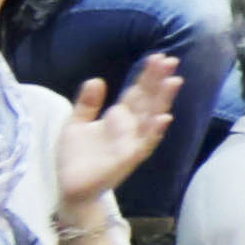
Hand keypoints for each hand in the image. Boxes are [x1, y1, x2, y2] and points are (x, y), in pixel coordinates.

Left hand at [46, 58, 175, 219]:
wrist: (71, 187)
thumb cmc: (75, 157)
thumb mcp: (75, 123)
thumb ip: (87, 103)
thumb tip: (96, 79)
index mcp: (119, 117)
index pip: (137, 92)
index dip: (147, 75)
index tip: (158, 56)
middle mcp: (130, 127)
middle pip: (148, 100)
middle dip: (160, 81)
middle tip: (171, 61)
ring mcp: (132, 142)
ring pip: (152, 118)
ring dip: (163, 101)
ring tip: (173, 82)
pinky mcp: (128, 159)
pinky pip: (144, 144)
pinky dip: (154, 132)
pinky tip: (163, 118)